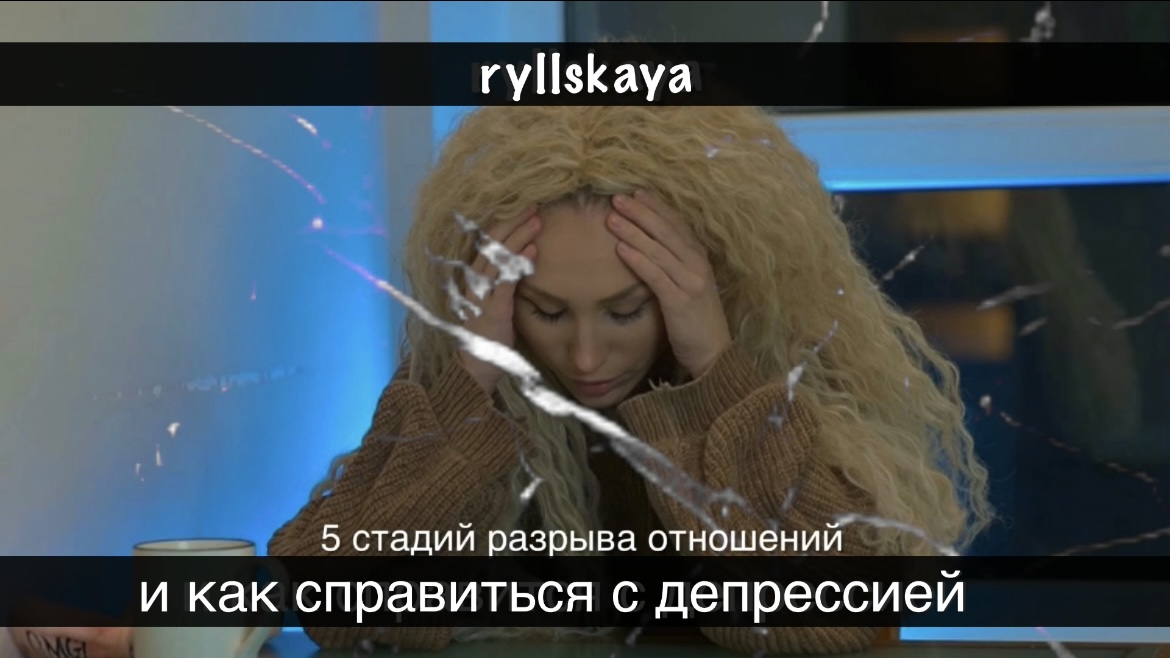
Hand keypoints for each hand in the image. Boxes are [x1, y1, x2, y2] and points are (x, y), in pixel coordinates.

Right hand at [458, 207, 540, 392]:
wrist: (475, 368)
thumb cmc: (489, 339)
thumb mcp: (497, 306)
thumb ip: (506, 285)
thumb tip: (524, 264)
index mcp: (473, 279)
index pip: (487, 244)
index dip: (505, 225)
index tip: (524, 211)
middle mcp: (473, 282)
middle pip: (491, 243)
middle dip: (513, 222)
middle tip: (534, 206)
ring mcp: (480, 294)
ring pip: (498, 256)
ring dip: (518, 236)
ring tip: (537, 220)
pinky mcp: (491, 309)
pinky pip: (505, 281)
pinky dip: (518, 263)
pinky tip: (532, 251)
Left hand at [607, 190, 731, 378]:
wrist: (714, 355)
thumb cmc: (696, 322)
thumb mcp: (688, 287)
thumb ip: (674, 266)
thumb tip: (650, 248)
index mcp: (699, 259)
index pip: (677, 224)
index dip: (657, 207)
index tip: (637, 192)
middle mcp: (697, 265)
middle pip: (666, 230)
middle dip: (641, 212)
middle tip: (618, 197)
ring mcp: (690, 282)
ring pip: (659, 249)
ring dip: (634, 231)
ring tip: (612, 217)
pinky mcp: (680, 301)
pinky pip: (656, 275)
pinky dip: (638, 259)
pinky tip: (620, 249)